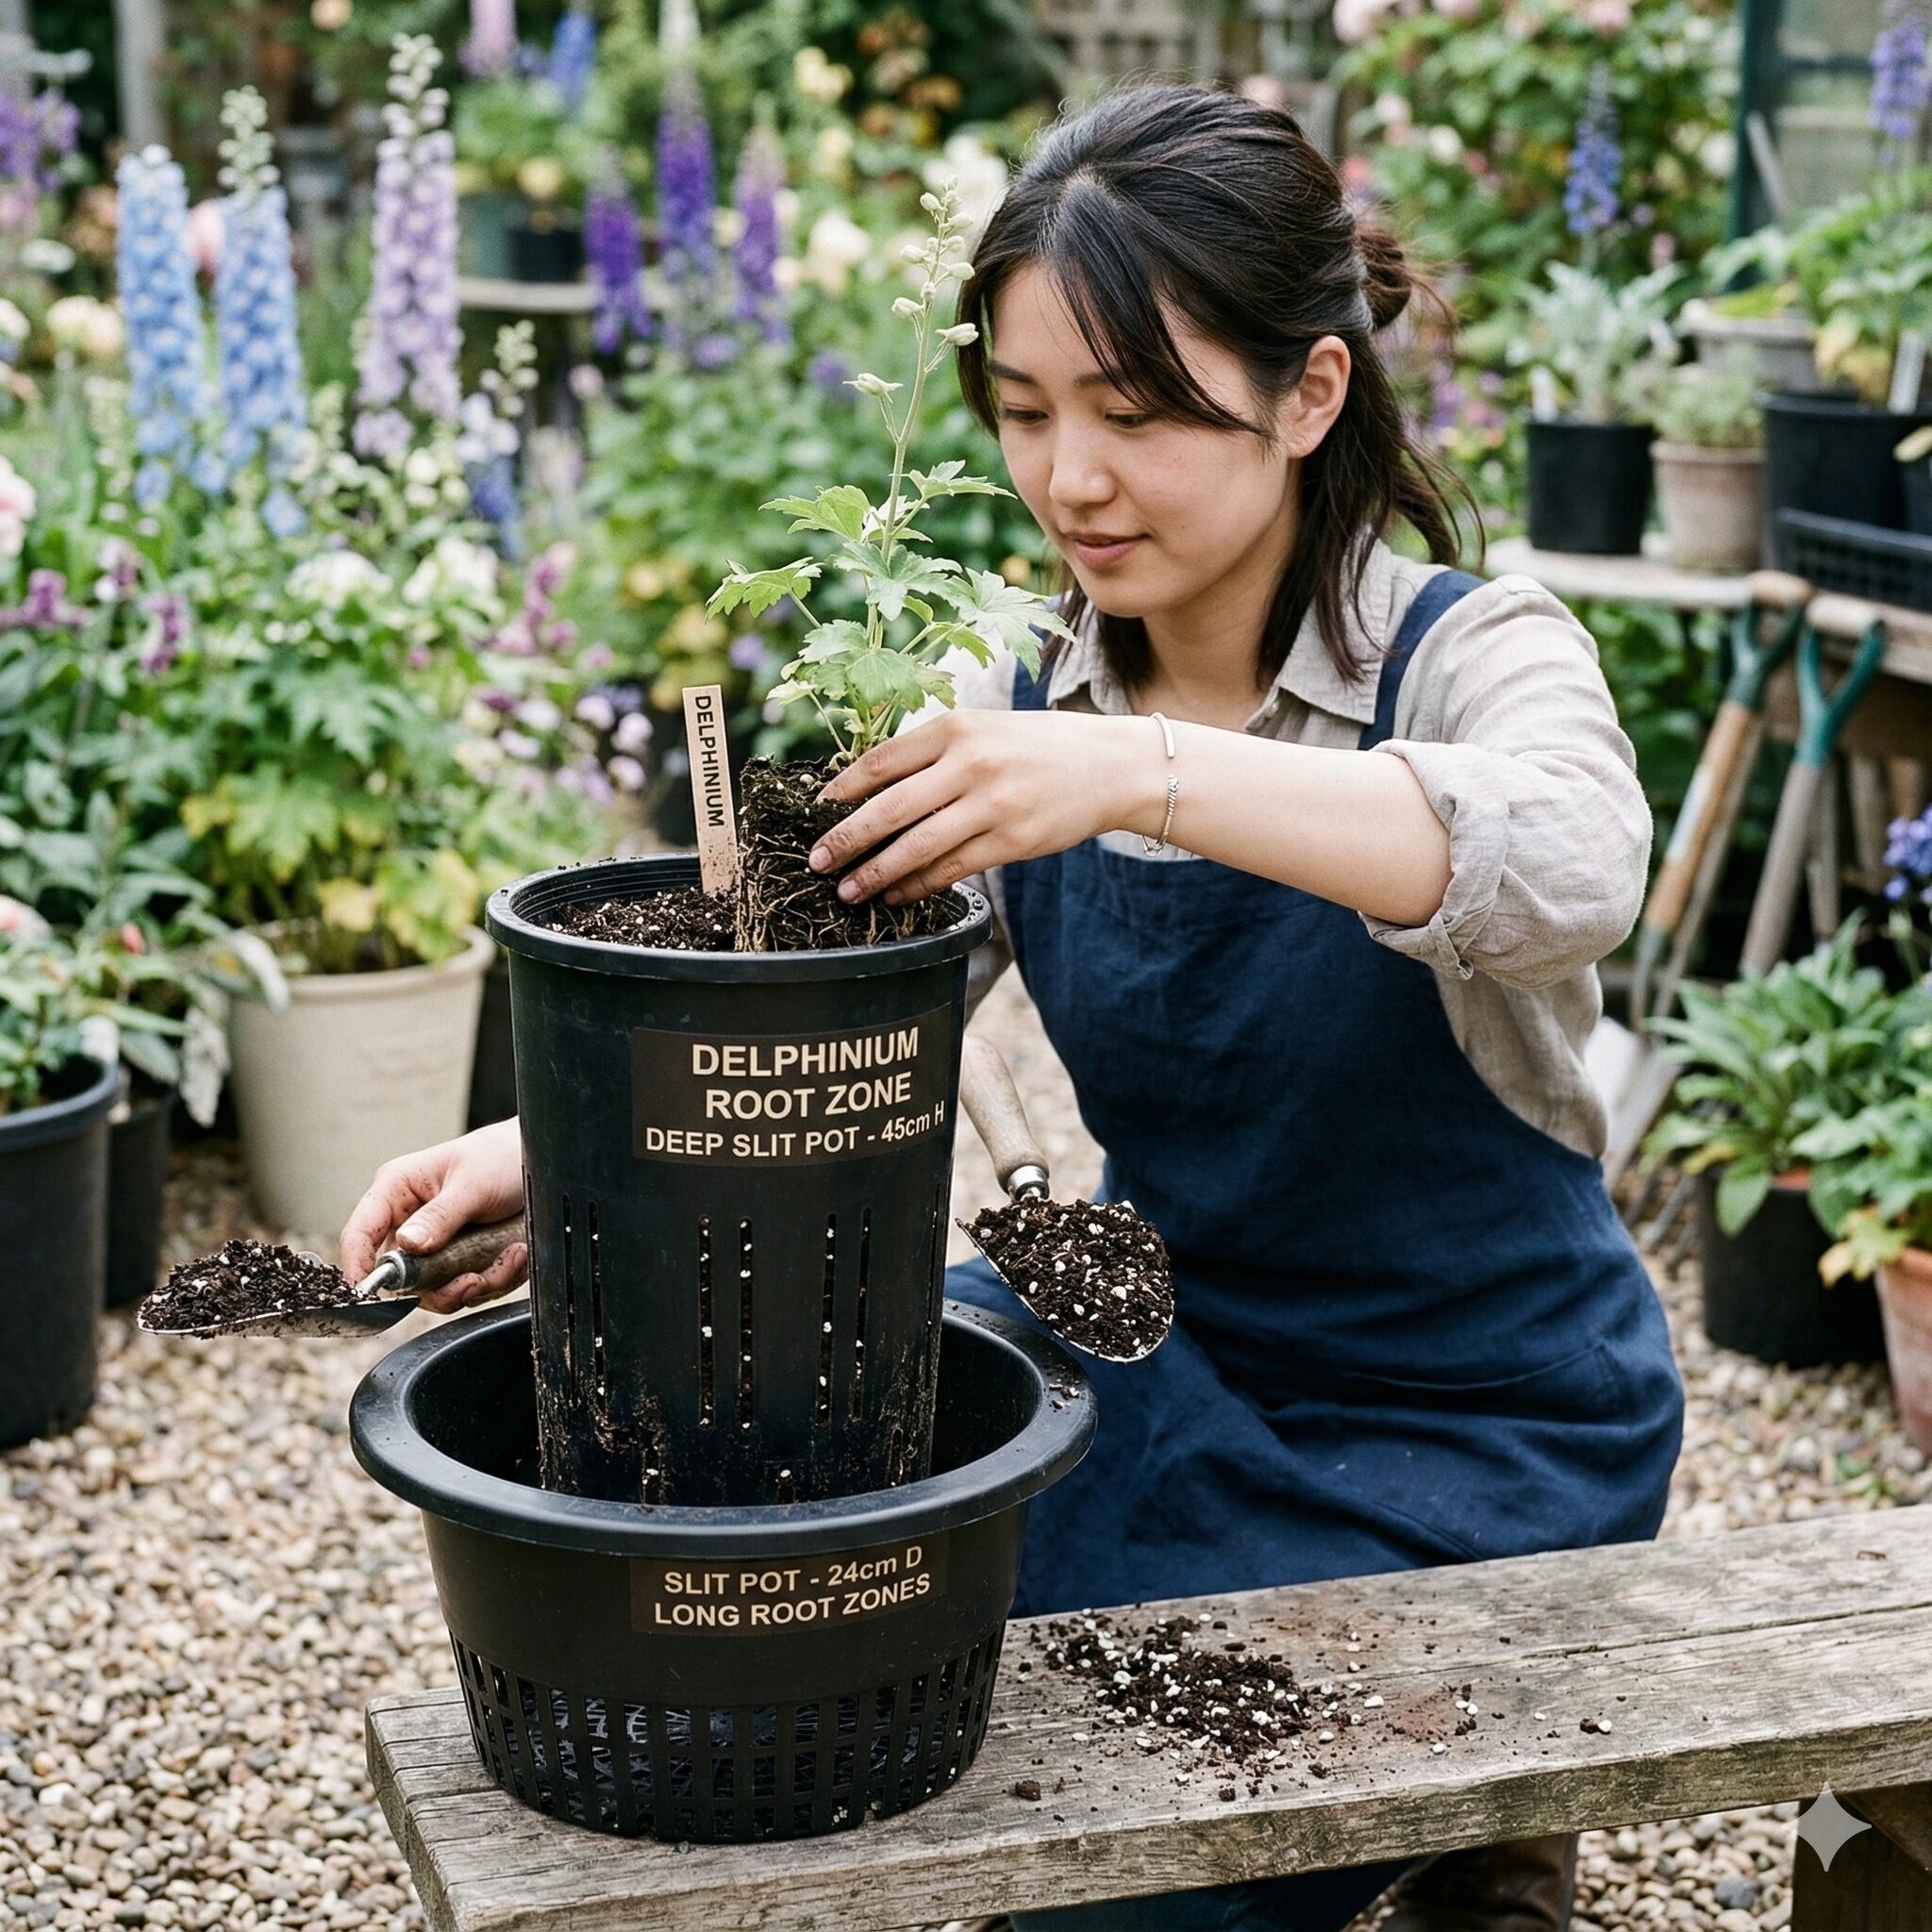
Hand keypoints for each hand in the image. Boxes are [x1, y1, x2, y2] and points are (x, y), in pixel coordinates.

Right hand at [338, 1118, 528, 1313]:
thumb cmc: (501, 1157)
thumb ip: (439, 1216)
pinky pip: (471, 1288)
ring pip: (441, 1291)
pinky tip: (518, 1252)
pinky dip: (499, 1278)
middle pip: (404, 1279)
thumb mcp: (473, 1184)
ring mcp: (436, 1246)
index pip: (360, 1233)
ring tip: (513, 1253)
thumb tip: (405, 1245)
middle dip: (446, 1286)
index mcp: (398, 1191)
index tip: (369, 1296)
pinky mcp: (462, 1260)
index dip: (357, 1267)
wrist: (540, 1162)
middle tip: (477, 1279)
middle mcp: (409, 1222)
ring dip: (481, 1282)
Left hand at [810, 708, 1156, 904]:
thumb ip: (932, 752)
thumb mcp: (983, 730)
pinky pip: (951, 869)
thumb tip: (869, 787)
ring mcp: (992, 804)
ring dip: (875, 872)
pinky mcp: (1011, 840)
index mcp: (956, 728)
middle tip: (816, 860)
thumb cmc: (1036, 747)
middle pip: (889, 807)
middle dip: (846, 838)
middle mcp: (971, 763)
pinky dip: (917, 885)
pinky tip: (896, 895)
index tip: (816, 809)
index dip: (842, 788)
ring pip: (917, 846)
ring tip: (848, 890)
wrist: (1107, 765)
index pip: (883, 760)